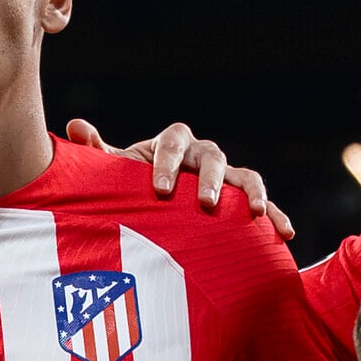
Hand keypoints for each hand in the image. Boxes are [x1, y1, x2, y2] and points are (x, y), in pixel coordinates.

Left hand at [68, 115, 292, 246]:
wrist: (154, 208)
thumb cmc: (131, 189)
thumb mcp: (114, 176)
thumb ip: (98, 154)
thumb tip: (75, 126)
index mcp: (170, 145)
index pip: (173, 140)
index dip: (167, 162)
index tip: (159, 190)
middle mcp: (200, 157)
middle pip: (212, 154)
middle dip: (209, 179)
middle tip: (203, 203)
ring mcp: (224, 178)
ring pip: (244, 175)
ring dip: (250, 192)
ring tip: (255, 213)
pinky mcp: (240, 202)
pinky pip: (263, 205)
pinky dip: (276, 216)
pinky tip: (285, 234)